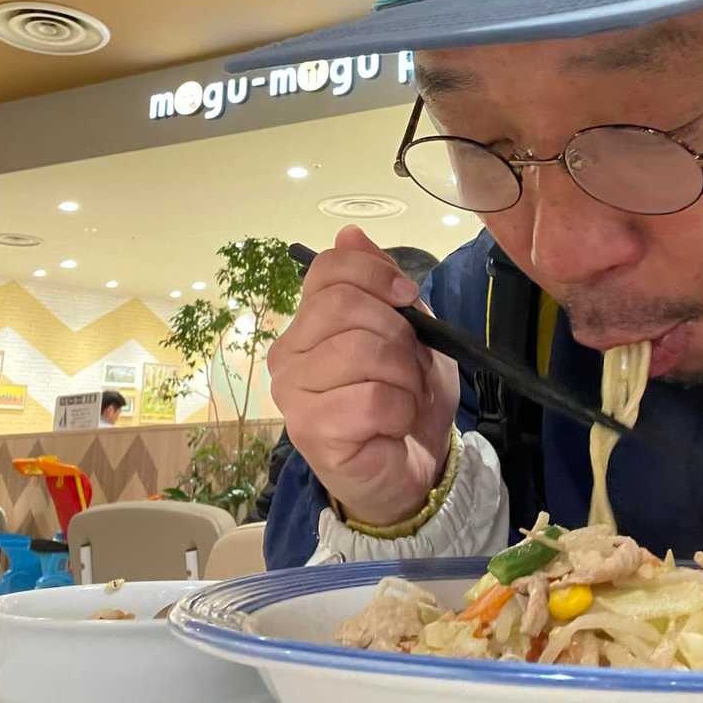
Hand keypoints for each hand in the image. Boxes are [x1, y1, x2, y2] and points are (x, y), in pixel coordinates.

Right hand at [269, 226, 458, 525]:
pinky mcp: (310, 431)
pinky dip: (400, 411)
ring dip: (404, 378)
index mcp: (309, 323)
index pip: (327, 270)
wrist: (415, 469)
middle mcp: (287, 354)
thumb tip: (350, 232)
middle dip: (398, 335)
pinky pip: (371, 400)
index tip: (408, 298)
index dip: (375, 274)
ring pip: (362, 352)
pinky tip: (391, 427)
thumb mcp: (410, 333)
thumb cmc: (406, 400)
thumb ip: (380, 285)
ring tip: (402, 400)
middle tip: (408, 367)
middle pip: (344, 306)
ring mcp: (293, 394)